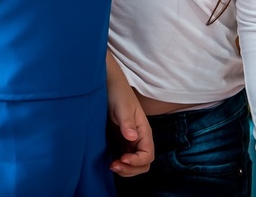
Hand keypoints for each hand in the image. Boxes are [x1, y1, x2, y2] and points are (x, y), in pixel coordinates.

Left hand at [107, 55, 153, 176]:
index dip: (137, 161)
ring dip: (126, 169)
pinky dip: (119, 164)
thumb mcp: (122, 106)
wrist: (107, 84)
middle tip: (114, 165)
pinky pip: (124, 158)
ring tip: (112, 165)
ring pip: (134, 164)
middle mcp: (139, 138)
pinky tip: (109, 161)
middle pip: (143, 164)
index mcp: (144, 131)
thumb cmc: (117, 92)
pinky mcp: (120, 141)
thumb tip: (132, 138)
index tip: (122, 159)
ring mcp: (130, 141)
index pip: (148, 155)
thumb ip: (127, 122)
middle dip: (131, 169)